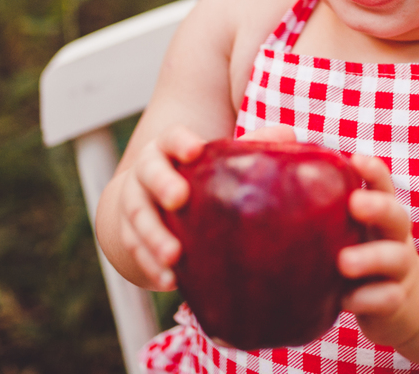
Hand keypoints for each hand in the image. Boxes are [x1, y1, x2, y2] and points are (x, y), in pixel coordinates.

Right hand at [112, 123, 297, 290]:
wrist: (153, 197)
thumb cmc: (198, 173)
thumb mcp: (219, 156)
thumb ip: (252, 143)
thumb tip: (290, 136)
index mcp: (169, 147)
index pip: (171, 137)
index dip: (181, 142)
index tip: (195, 151)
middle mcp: (146, 171)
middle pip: (148, 174)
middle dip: (162, 185)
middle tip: (179, 199)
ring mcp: (134, 203)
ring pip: (137, 217)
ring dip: (153, 237)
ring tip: (174, 256)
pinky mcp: (128, 234)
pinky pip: (135, 250)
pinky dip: (150, 266)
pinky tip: (170, 281)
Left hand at [338, 154, 418, 347]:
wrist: (399, 304)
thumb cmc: (357, 251)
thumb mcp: (345, 227)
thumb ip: (320, 200)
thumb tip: (282, 146)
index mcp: (379, 213)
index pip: (382, 184)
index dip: (374, 171)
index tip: (356, 160)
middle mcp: (394, 237)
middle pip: (397, 216)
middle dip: (379, 207)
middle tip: (355, 204)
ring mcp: (399, 270)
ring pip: (397, 257)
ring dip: (371, 257)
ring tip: (344, 263)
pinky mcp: (395, 301)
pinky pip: (388, 298)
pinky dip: (369, 298)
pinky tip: (346, 300)